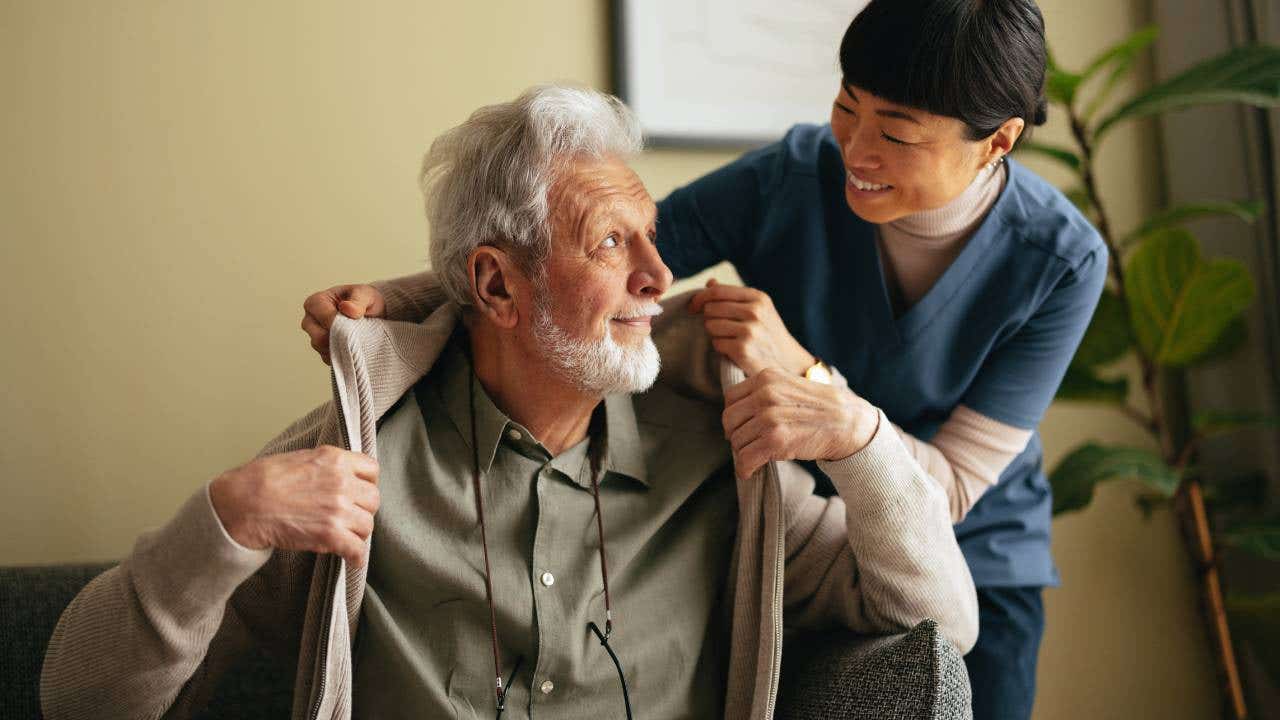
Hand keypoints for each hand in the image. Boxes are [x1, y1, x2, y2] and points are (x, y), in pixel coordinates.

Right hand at [208, 446, 380, 567]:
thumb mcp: (299, 457)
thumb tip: (335, 472)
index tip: (360, 492)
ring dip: (357, 533)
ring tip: (345, 537)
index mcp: (335, 459)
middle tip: (349, 517)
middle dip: (362, 509)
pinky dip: (356, 557)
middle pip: (373, 499)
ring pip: (367, 525)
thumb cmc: (261, 480)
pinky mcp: (331, 534)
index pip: (371, 470)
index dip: (367, 483)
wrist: (243, 504)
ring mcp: (339, 509)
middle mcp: (342, 482)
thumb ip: (325, 464)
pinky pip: (357, 549)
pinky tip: (353, 559)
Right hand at [301, 284, 385, 363]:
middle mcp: (310, 320)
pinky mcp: (322, 350)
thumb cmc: (365, 300)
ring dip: (340, 347)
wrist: (373, 312)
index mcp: (315, 302)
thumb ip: (358, 301)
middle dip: (339, 338)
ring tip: (355, 339)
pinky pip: (328, 358)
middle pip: (318, 338)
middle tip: (356, 334)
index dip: (340, 324)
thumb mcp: (366, 295)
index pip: (323, 319)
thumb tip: (347, 308)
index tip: (355, 323)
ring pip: (322, 350)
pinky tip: (352, 348)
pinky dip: (341, 356)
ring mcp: (314, 337)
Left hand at [688, 279, 813, 376]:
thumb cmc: (767, 334)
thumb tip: (710, 283)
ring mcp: (750, 331)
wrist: (788, 362)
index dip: (700, 297)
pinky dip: (721, 348)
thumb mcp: (758, 309)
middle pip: (711, 308)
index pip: (718, 291)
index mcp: (758, 298)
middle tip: (722, 328)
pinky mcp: (743, 349)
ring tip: (731, 339)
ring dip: (715, 334)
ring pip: (710, 326)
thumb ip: (733, 296)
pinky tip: (734, 350)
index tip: (693, 307)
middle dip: (710, 318)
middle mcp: (755, 311)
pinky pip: (716, 343)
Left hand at [721, 368, 878, 479]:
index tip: (742, 428)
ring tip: (755, 458)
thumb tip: (738, 411)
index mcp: (766, 378)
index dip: (734, 417)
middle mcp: (765, 394)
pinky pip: (746, 459)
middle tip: (746, 445)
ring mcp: (770, 417)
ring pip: (737, 441)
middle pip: (729, 420)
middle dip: (735, 436)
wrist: (847, 423)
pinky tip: (750, 472)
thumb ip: (765, 392)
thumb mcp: (789, 386)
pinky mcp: (776, 440)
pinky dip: (744, 469)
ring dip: (743, 454)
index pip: (730, 399)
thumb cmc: (819, 408)